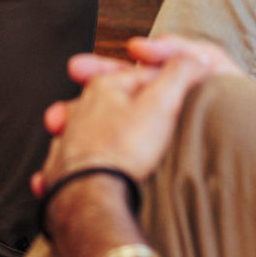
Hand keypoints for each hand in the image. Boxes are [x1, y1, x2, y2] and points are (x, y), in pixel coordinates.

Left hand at [30, 38, 232, 203]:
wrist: (93, 196)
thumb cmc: (126, 150)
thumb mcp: (162, 104)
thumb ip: (178, 75)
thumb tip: (196, 60)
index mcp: (105, 87)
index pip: (140, 75)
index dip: (164, 82)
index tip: (180, 93)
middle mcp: (81, 108)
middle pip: (110, 98)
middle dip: (127, 102)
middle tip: (147, 112)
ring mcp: (68, 139)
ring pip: (84, 125)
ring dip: (99, 128)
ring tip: (118, 140)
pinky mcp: (60, 169)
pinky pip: (69, 158)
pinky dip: (80, 159)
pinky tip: (91, 167)